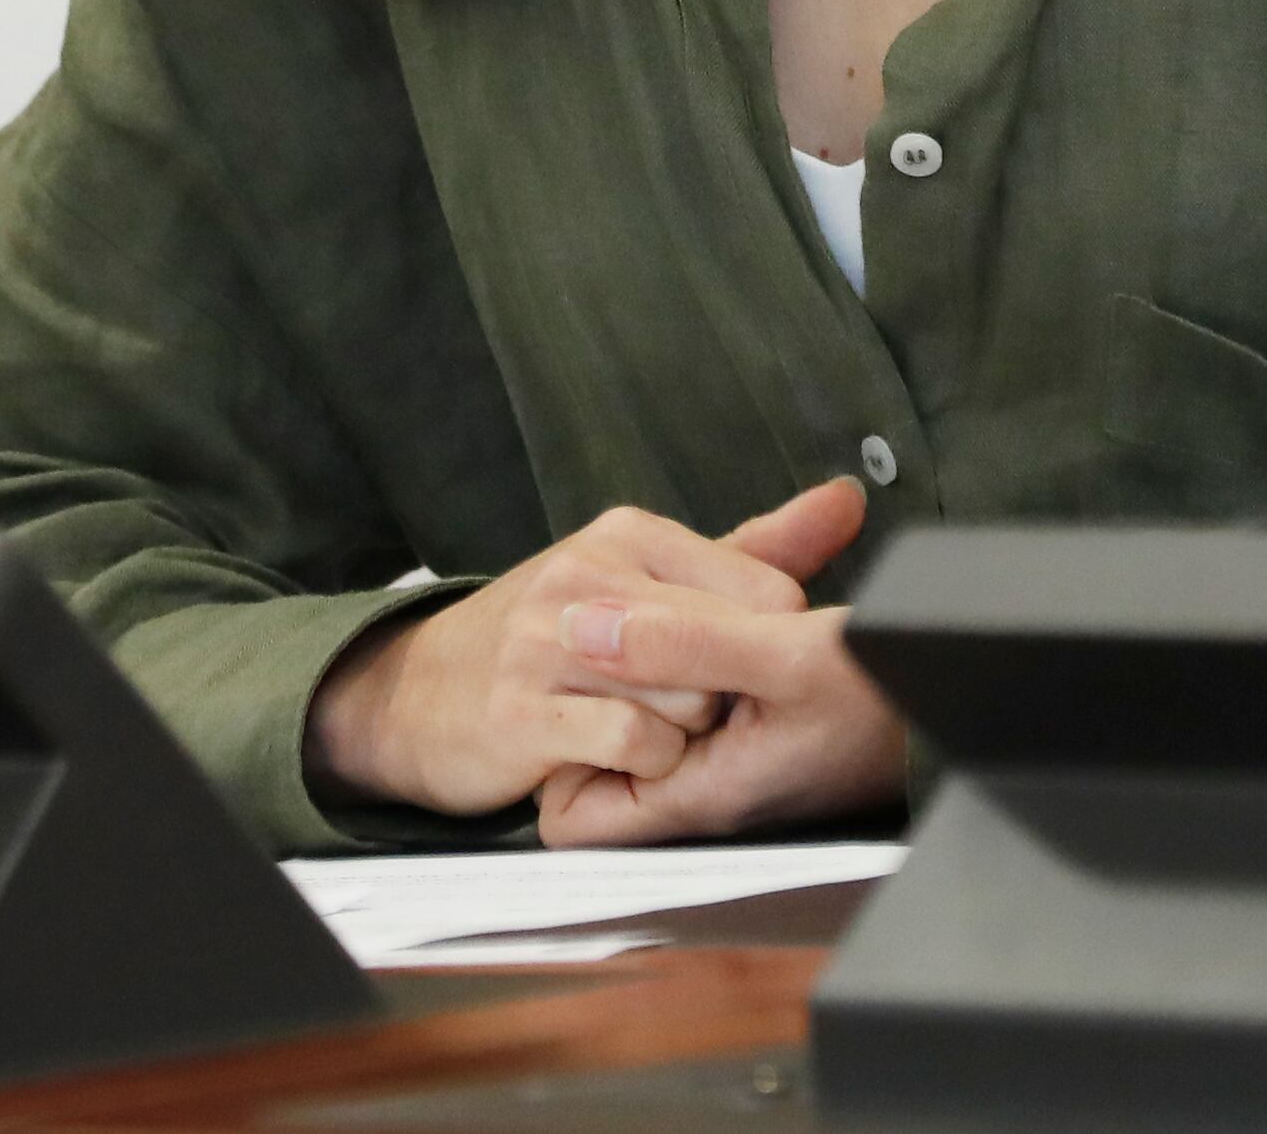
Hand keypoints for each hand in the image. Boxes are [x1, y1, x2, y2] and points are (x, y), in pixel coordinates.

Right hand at [310, 483, 866, 820]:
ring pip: (688, 701)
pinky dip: (641, 767)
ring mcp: (549, 642)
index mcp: (627, 535)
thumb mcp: (649, 578)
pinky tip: (609, 758)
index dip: (760, 650)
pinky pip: (636, 745)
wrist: (418, 695)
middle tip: (669, 705)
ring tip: (634, 728)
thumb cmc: (552, 638)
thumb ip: (754, 548)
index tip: (719, 669)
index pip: (766, 591)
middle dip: (717, 700)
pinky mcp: (522, 711)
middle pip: (731, 654)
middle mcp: (587, 575)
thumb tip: (848, 499)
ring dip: (677, 738)